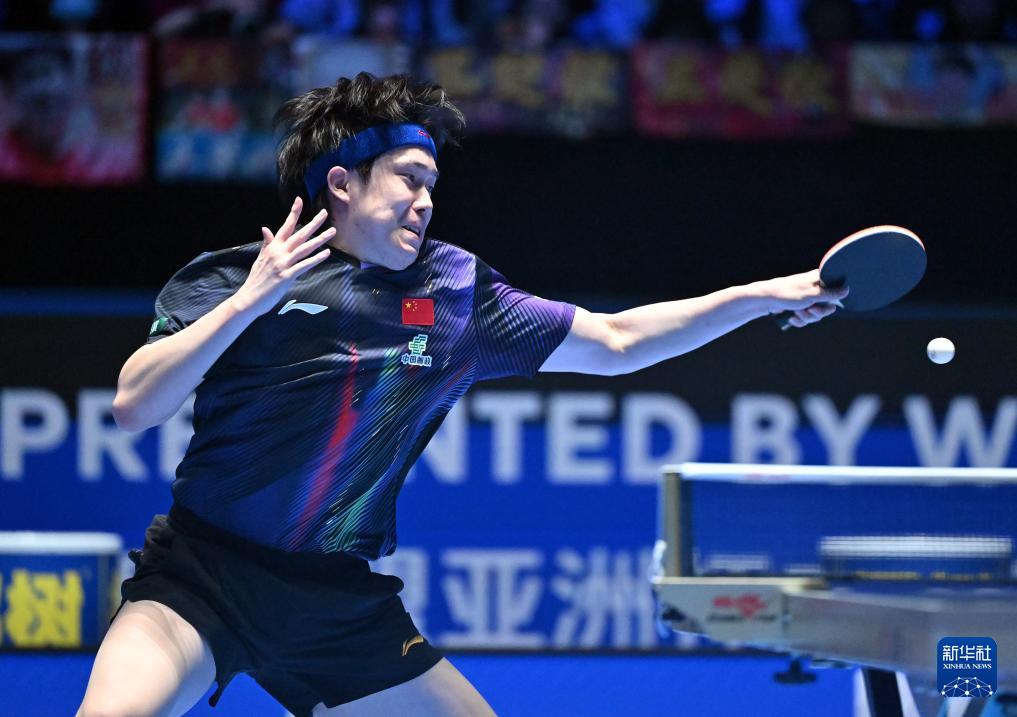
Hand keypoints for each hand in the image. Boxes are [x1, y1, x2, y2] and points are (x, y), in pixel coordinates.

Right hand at [231, 197, 333, 315]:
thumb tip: (265, 228)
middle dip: (313, 223)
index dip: (293, 213)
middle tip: (324, 213)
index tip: (300, 200)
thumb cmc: (256, 279)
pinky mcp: (287, 276)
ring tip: (332, 231)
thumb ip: (266, 244)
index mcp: (272, 247)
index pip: (285, 226)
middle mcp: (278, 252)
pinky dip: (315, 259)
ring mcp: (283, 263)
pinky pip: (304, 265)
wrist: (249, 297)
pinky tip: (326, 253)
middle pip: (299, 234)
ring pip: (305, 248)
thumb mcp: (260, 258)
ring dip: (320, 239)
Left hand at [756, 270, 849, 328]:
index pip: (837, 292)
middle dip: (817, 313)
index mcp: (819, 280)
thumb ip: (831, 294)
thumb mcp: (812, 294)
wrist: (766, 300)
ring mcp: (807, 300)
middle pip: (827, 308)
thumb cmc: (788, 293)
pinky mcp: (799, 308)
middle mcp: (815, 289)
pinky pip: (805, 319)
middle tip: (809, 310)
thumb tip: (847, 289)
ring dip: (806, 318)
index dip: (832, 302)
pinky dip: (799, 320)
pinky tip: (791, 317)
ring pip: (815, 316)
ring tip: (796, 313)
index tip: (826, 305)